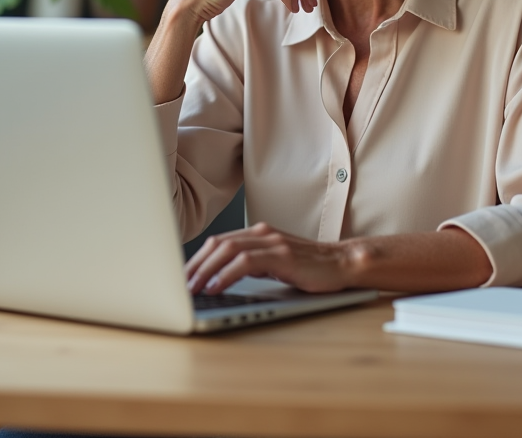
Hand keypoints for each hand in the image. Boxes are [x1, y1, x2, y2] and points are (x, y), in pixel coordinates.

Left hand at [185, 222, 356, 294]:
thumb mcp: (274, 264)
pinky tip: (216, 286)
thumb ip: (252, 265)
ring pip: (227, 250)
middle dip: (195, 265)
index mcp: (258, 234)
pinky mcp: (282, 255)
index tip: (183, 277)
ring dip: (205, 270)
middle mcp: (262, 233)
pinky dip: (226, 274)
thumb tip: (220, 280)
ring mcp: (272, 242)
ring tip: (192, 288)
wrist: (342, 264)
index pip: (218, 242)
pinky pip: (245, 262)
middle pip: (217, 244)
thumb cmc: (310, 268)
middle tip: (180, 284)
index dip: (197, 259)